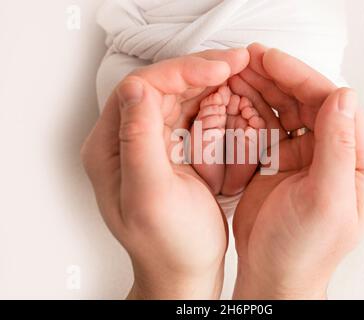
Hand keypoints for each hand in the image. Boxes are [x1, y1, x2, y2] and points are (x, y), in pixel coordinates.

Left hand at [81, 49, 248, 298]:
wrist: (182, 270)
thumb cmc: (168, 244)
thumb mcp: (150, 196)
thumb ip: (139, 140)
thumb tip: (137, 88)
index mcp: (110, 148)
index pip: (141, 89)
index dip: (180, 71)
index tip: (217, 69)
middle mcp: (125, 140)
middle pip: (161, 86)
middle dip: (199, 71)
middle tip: (236, 63)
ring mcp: (150, 142)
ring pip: (178, 96)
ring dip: (209, 83)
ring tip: (238, 75)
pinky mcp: (171, 149)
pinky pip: (190, 113)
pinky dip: (212, 102)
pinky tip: (230, 96)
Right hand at [230, 44, 363, 298]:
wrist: (274, 274)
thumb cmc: (305, 249)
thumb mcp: (328, 200)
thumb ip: (338, 147)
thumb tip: (344, 96)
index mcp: (358, 162)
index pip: (334, 105)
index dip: (302, 78)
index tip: (272, 61)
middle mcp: (333, 154)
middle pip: (307, 102)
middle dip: (278, 78)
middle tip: (249, 58)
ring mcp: (304, 157)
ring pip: (285, 111)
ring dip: (262, 90)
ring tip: (237, 72)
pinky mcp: (279, 163)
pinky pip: (266, 128)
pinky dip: (251, 112)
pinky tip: (235, 99)